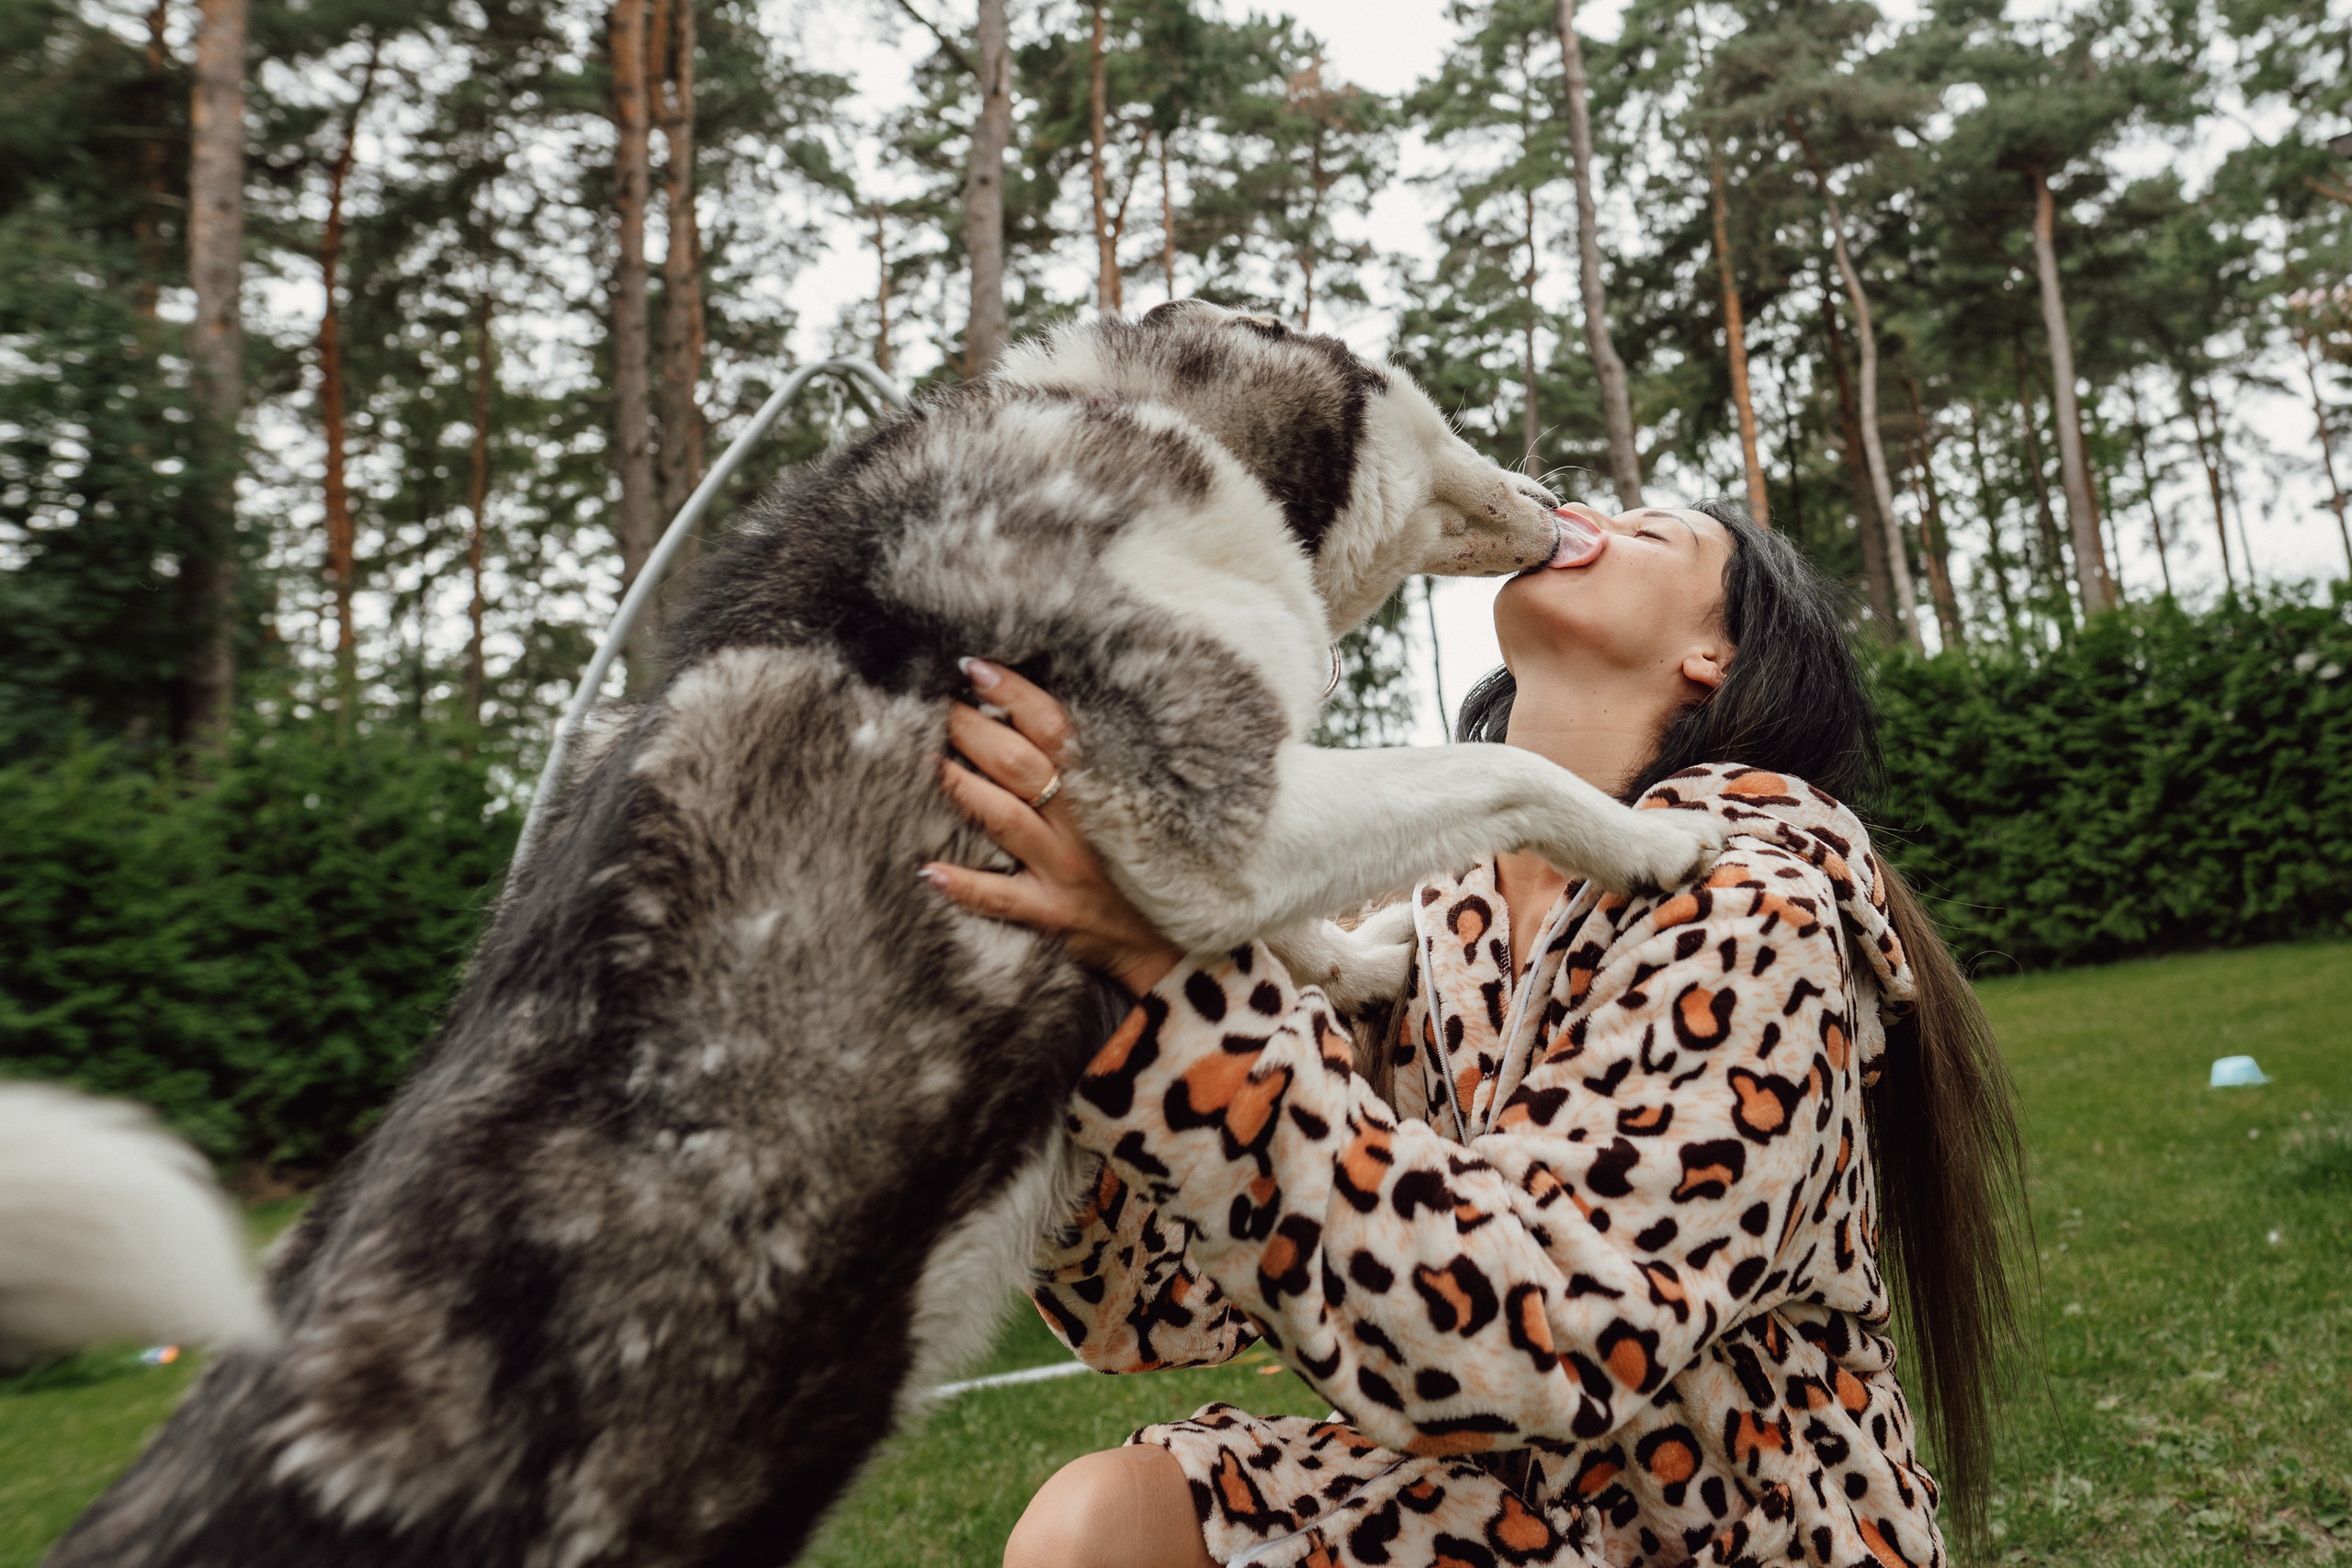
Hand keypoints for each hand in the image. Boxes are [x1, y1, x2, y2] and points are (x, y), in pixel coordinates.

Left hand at [922, 660, 1186, 997]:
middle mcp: (1083, 824)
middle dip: (972, 729)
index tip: (977, 668)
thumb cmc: (1152, 863)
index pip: (1054, 727)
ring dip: (959, 785)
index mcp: (1107, 788)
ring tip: (925, 760)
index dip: (1014, 693)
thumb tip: (1039, 718)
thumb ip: (1096, 767)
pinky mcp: (1053, 913)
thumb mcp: (1139, 805)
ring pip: (1003, 817)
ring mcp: (1064, 869)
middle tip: (937, 706)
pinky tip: (929, 869)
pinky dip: (964, 885)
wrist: (1179, 943)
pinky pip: (1001, 899)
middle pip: (1018, 764)